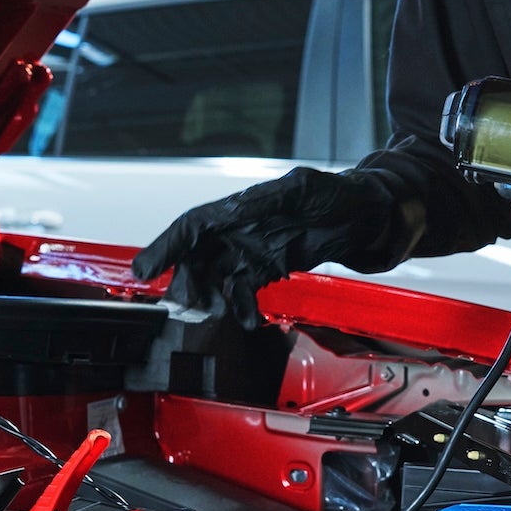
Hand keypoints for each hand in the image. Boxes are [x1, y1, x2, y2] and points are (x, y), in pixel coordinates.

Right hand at [131, 168, 406, 326]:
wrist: (366, 216)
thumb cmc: (336, 194)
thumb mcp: (301, 189)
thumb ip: (268, 201)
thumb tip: (238, 208)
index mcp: (240, 207)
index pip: (192, 226)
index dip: (165, 247)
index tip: (145, 269)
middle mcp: (238, 230)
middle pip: (197, 258)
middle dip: (186, 284)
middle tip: (185, 308)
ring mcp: (251, 251)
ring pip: (215, 280)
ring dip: (211, 301)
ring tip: (214, 318)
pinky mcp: (266, 269)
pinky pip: (242, 292)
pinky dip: (240, 308)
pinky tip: (246, 321)